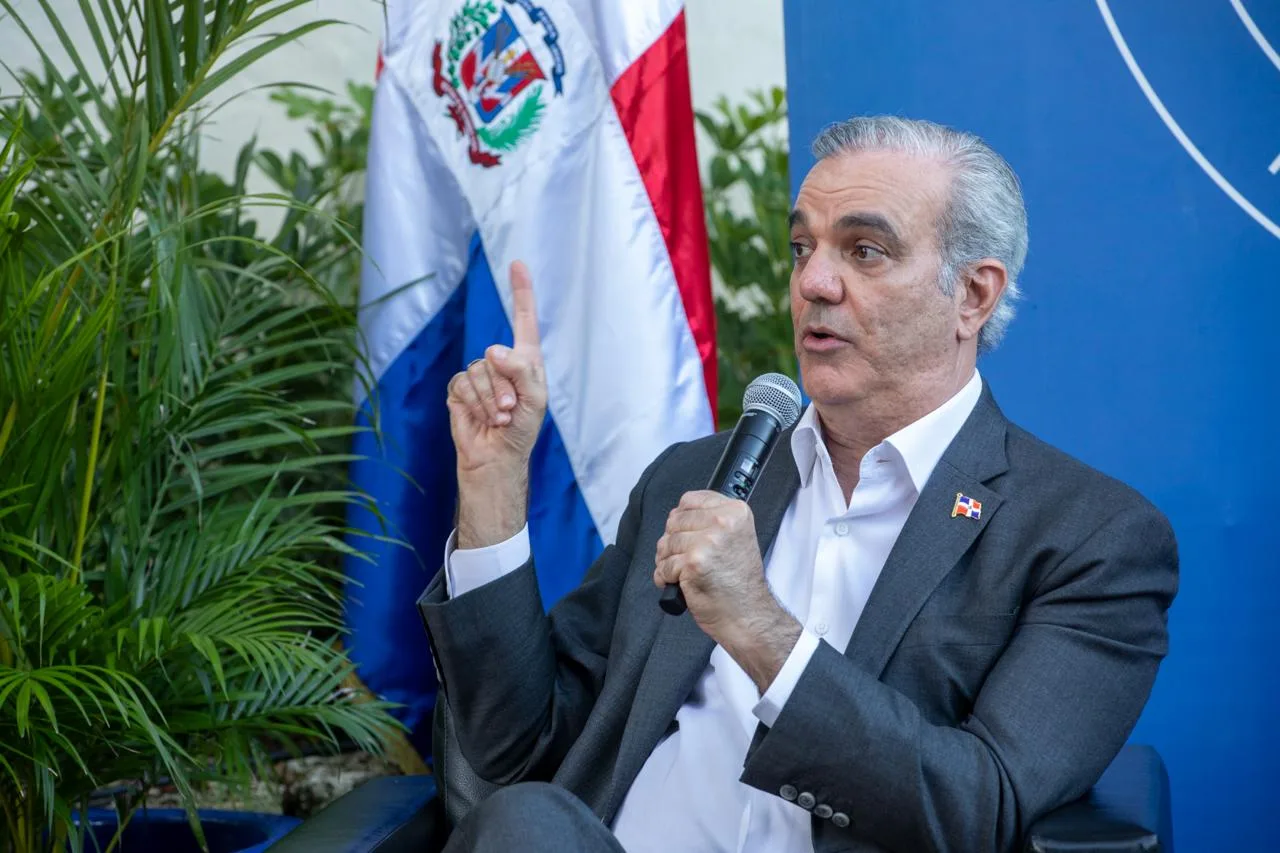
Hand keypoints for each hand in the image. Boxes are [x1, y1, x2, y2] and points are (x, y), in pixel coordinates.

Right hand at [447, 261, 547, 546]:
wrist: (495, 459)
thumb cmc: (522, 431)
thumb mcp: (534, 400)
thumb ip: (521, 371)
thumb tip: (494, 350)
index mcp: (525, 360)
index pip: (523, 319)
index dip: (520, 291)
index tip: (517, 263)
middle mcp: (501, 362)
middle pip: (495, 354)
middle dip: (504, 386)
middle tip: (511, 412)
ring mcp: (478, 375)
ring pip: (477, 371)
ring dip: (490, 400)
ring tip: (499, 418)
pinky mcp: (459, 389)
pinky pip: (461, 384)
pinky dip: (473, 404)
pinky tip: (481, 418)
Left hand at [653, 491, 801, 689]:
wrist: (747, 615)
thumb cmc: (738, 582)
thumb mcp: (735, 538)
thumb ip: (711, 520)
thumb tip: (677, 514)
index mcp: (735, 511)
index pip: (689, 500)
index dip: (682, 520)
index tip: (690, 536)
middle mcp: (724, 522)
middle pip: (674, 521)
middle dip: (673, 542)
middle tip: (686, 559)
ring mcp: (708, 541)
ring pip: (665, 543)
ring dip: (667, 561)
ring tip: (684, 573)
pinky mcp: (694, 562)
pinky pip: (663, 565)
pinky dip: (665, 578)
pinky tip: (681, 584)